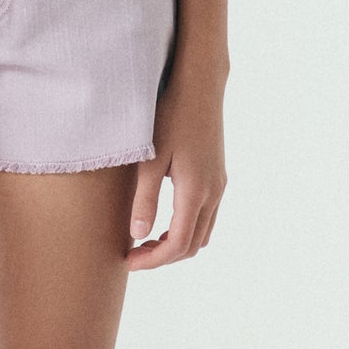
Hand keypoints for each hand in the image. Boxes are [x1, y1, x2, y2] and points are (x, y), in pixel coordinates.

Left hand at [125, 67, 227, 267]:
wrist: (200, 86)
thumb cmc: (170, 117)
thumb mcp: (150, 159)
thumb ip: (144, 200)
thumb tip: (138, 236)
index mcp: (196, 191)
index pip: (177, 244)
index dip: (153, 260)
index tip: (128, 261)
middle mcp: (213, 193)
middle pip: (192, 245)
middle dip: (163, 256)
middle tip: (134, 254)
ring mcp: (219, 185)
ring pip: (202, 233)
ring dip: (176, 244)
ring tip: (145, 240)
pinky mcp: (218, 177)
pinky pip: (207, 217)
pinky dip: (186, 229)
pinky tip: (163, 220)